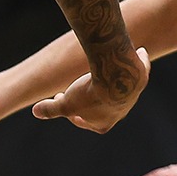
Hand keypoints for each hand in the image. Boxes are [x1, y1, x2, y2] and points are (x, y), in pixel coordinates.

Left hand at [33, 47, 149, 132]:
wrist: (116, 76)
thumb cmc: (90, 93)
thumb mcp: (66, 103)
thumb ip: (51, 109)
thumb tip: (36, 112)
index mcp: (104, 123)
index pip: (87, 122)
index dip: (73, 113)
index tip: (62, 99)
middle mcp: (121, 111)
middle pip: (104, 107)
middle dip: (91, 100)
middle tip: (79, 88)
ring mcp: (132, 95)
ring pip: (121, 88)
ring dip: (110, 81)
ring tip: (101, 71)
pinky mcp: (140, 78)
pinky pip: (139, 68)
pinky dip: (138, 60)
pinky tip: (138, 51)